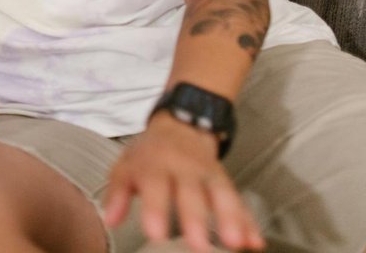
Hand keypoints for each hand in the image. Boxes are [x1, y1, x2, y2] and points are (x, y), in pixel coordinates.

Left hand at [102, 113, 263, 252]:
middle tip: (199, 245)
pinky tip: (255, 241)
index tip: (156, 234)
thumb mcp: (126, 166)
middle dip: (196, 219)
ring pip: (221, 195)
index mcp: (156, 164)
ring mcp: (208, 174)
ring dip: (230, 219)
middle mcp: (185, 168)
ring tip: (236, 243)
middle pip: (192, 194)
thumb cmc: (149, 154)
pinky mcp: (225, 182)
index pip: (155, 186)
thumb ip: (118, 193)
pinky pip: (238, 201)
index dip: (155, 209)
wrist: (181, 125)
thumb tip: (110, 220)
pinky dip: (248, 221)